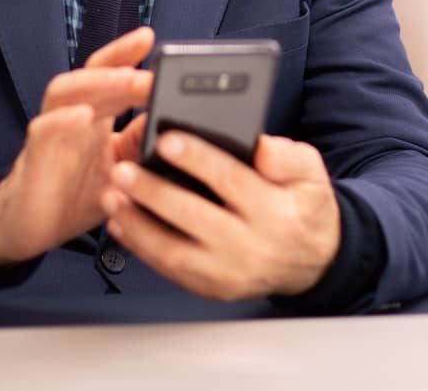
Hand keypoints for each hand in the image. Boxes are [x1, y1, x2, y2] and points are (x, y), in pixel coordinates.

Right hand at [0, 27, 154, 265]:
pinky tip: (82, 116)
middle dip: (121, 65)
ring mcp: (51, 133)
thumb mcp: (121, 169)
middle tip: (153, 68)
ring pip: (65, 93)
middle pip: (91, 76)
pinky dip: (62, 121)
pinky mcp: (34, 158)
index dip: (125, 54)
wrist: (30, 228)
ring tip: (127, 79)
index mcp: (95, 116)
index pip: (109, 74)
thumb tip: (180, 123)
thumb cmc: (76, 194)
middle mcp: (72, 116)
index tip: (149, 38)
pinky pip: (44, 131)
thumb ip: (143, 143)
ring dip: (98, 83)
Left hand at [101, 132, 341, 300]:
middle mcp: (250, 246)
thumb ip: (287, 156)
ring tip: (112, 197)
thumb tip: (260, 146)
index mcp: (274, 211)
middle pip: (193, 216)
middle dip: (153, 192)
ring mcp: (229, 273)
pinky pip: (171, 269)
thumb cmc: (304, 208)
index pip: (230, 180)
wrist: (315, 261)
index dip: (196, 159)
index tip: (167, 139)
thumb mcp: (311, 172)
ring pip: (174, 251)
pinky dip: (142, 248)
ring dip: (137, 224)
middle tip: (123, 169)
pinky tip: (122, 224)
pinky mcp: (213, 288)